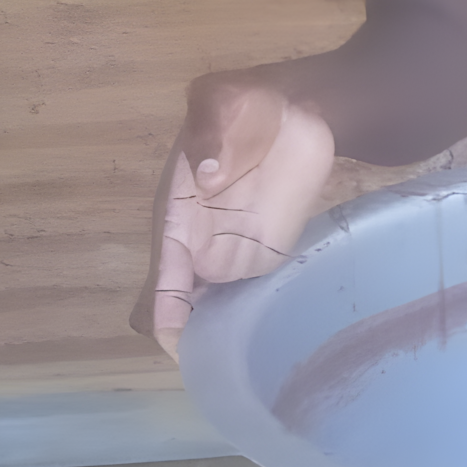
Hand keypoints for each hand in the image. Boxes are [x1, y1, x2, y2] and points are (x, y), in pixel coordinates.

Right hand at [133, 77, 336, 356]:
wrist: (306, 104)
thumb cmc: (253, 101)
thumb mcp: (222, 97)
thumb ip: (209, 129)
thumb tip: (204, 177)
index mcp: (175, 216)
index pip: (160, 282)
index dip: (164, 315)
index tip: (187, 344)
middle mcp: (199, 245)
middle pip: (183, 313)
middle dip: (197, 344)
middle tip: (231, 369)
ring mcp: (235, 253)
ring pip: (214, 314)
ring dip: (225, 340)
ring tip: (254, 367)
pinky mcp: (271, 253)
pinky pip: (252, 299)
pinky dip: (258, 322)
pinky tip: (280, 341)